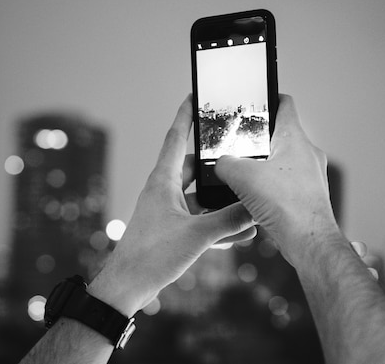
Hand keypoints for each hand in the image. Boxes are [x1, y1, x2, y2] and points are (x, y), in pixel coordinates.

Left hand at [88, 95, 256, 315]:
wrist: (128, 288)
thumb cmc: (151, 256)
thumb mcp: (197, 235)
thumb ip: (229, 220)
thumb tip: (256, 208)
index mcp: (163, 181)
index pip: (177, 138)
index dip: (187, 115)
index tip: (195, 96)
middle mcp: (165, 190)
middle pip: (195, 166)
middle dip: (217, 162)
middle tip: (238, 152)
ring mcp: (168, 210)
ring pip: (200, 196)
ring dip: (222, 200)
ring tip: (247, 199)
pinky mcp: (172, 229)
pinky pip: (200, 219)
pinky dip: (218, 223)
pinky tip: (241, 232)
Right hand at [215, 94, 340, 265]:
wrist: (309, 241)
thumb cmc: (287, 206)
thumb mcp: (243, 177)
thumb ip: (225, 163)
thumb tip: (221, 164)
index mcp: (295, 138)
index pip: (285, 104)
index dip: (269, 97)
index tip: (258, 97)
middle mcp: (308, 154)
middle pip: (281, 135)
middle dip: (260, 139)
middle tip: (241, 143)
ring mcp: (311, 176)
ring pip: (284, 161)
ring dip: (265, 166)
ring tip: (245, 175)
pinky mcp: (308, 196)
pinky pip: (287, 183)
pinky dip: (272, 186)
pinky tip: (256, 198)